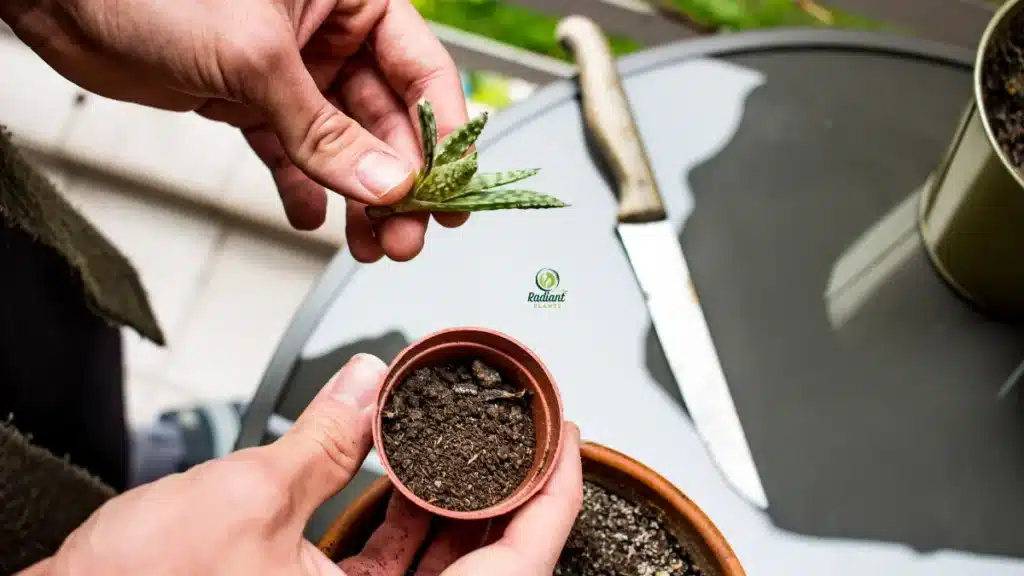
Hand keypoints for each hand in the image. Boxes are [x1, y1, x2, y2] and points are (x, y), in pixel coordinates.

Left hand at [1, 0, 470, 261]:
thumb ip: (324, 130)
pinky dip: (301, 188)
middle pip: (388, 119)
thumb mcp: (255, 59)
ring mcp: (289, 70)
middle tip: (406, 235)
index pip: (422, 71)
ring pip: (344, 144)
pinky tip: (309, 215)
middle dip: (399, 183)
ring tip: (370, 242)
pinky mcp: (249, 100)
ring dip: (359, 197)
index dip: (443, 136)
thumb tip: (385, 183)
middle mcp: (327, 33)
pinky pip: (290, 152)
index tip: (450, 192)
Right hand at [16, 354, 582, 575]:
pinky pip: (389, 572)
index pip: (517, 566)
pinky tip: (406, 472)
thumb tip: (365, 381)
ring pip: (438, 569)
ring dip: (456, 504)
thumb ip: (323, 438)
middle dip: (508, 492)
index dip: (554, 496)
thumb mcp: (248, 499)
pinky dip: (406, 522)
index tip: (569, 441)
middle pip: (487, 565)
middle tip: (525, 433)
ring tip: (473, 442)